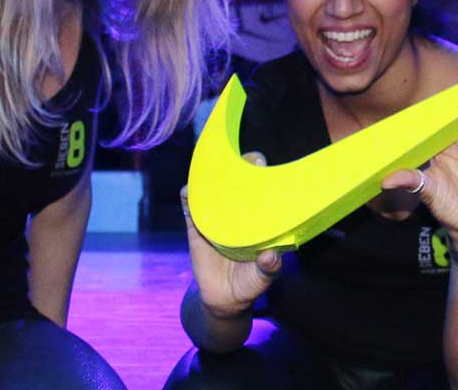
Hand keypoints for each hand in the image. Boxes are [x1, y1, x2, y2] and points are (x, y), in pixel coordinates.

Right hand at [182, 156, 281, 318]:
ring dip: (211, 180)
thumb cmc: (249, 284)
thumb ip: (268, 268)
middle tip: (247, 158)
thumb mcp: (263, 278)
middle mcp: (237, 217)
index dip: (264, 177)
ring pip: (212, 194)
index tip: (264, 164)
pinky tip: (188, 190)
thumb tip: (270, 256)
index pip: (262, 194)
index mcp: (257, 223)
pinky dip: (188, 197)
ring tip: (213, 167)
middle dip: (241, 170)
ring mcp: (216, 221)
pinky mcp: (196, 230)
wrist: (223, 299)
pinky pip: (190, 210)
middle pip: (237, 188)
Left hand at [381, 89, 457, 250]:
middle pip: (456, 111)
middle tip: (452, 62)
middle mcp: (457, 140)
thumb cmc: (447, 208)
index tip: (421, 85)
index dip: (428, 105)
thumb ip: (409, 180)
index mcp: (437, 146)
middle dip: (455, 92)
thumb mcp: (427, 191)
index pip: (432, 120)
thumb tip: (385, 180)